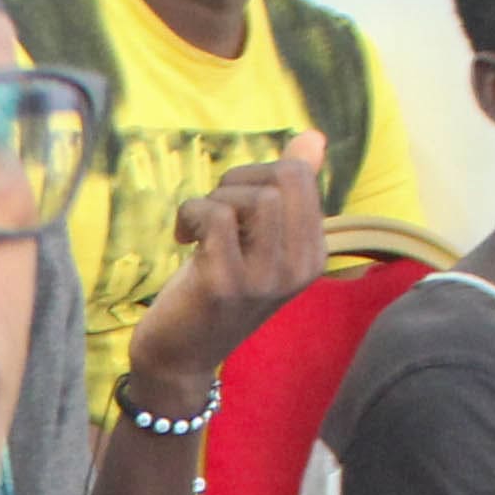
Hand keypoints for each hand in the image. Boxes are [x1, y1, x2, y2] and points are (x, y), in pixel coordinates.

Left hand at [116, 135, 331, 424]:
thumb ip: (287, 191)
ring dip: (214, 200)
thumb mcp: (257, 240)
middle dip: (238, 180)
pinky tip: (182, 239)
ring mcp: (265, 279)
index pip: (300, 176)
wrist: (180, 357)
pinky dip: (191, 214)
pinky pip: (216, 217)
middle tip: (213, 209)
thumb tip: (313, 137)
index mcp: (314, 254)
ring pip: (255, 198)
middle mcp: (299, 268)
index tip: (233, 205)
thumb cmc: (215, 289)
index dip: (257, 175)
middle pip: (284, 179)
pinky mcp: (225, 284)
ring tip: (198, 228)